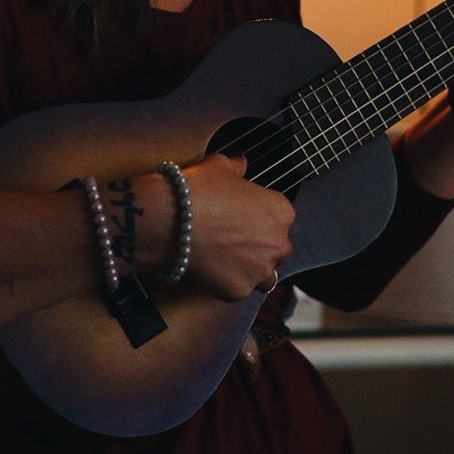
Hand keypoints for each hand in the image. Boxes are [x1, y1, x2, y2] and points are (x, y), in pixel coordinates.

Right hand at [182, 153, 293, 301]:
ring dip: (249, 268)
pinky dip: (227, 282)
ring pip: (263, 274)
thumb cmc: (199, 189)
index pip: (280, 217)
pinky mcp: (240, 291)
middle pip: (276, 248)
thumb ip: (237, 166)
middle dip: (259, 245)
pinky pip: (238, 289)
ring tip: (223, 258)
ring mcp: (260, 270)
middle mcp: (278, 243)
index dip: (259, 216)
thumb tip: (240, 162)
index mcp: (280, 211)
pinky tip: (209, 269)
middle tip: (232, 238)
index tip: (241, 216)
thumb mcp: (219, 166)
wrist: (172, 219)